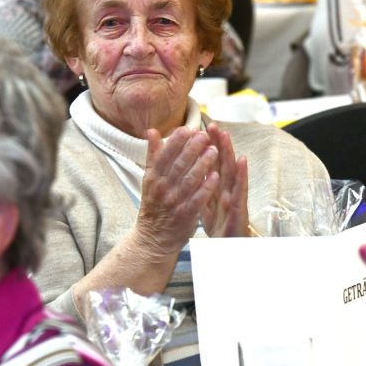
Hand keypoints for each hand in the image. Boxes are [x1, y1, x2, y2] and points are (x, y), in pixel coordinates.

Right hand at [133, 127, 218, 268]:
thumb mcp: (149, 179)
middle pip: (178, 166)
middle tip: (204, 135)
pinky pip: (197, 199)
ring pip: (189, 181)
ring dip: (202, 165)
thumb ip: (153, 155)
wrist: (154, 237)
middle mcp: (163, 189)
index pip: (164, 156)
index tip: (187, 128)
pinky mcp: (186, 215)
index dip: (176, 142)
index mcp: (153, 178)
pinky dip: (206, 187)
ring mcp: (175, 202)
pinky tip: (216, 176)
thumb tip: (151, 131)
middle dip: (192, 149)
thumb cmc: (154, 204)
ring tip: (214, 151)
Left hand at [200, 123, 249, 237]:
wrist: (229, 250)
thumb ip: (202, 189)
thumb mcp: (207, 207)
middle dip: (218, 144)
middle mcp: (227, 190)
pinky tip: (242, 160)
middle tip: (213, 124)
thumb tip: (192, 174)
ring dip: (230, 152)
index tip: (201, 129)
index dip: (208, 148)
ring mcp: (235, 198)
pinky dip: (242, 174)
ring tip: (226, 135)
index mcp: (217, 189)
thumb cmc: (221, 227)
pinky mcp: (240, 208)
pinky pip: (240, 190)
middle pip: (222, 163)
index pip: (212, 165)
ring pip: (232, 172)